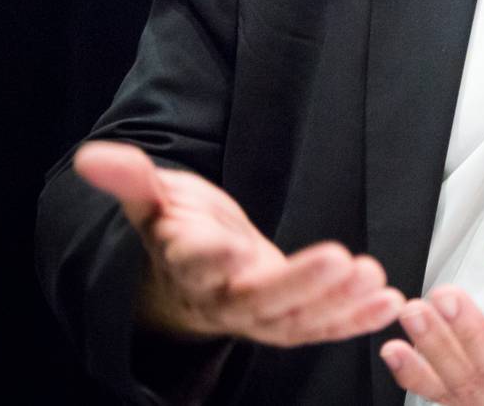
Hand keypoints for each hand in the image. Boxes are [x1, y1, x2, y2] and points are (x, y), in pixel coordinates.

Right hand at [74, 140, 404, 346]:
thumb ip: (132, 180)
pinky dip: (358, 320)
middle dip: (301, 284)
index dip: (210, 258)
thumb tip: (91, 156)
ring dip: (340, 304)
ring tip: (376, 280)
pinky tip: (392, 304)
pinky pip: (325, 327)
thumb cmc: (178, 230)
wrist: (191, 275)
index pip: (195, 265)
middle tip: (342, 261)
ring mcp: (261, 314)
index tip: (229, 246)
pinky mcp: (291, 319)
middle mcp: (224, 297)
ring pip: (299, 320)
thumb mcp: (153, 201)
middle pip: (260, 298)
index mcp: (187, 266)